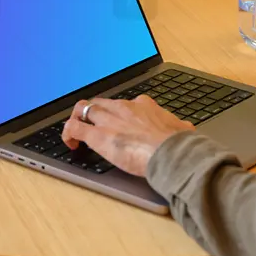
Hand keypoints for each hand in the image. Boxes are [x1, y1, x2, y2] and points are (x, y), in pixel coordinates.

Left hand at [61, 95, 194, 177]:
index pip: (126, 103)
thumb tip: (187, 131)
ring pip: (84, 109)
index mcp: (144, 106)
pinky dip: (68, 133)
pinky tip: (70, 143)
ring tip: (76, 131)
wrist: (172, 153)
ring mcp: (109, 120)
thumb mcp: (182, 130)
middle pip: (101, 103)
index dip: (119, 113)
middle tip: (93, 125)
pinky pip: (74, 127)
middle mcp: (124, 108)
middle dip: (94, 112)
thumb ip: (180, 129)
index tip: (119, 122)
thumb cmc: (179, 145)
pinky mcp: (98, 135)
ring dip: (78, 118)